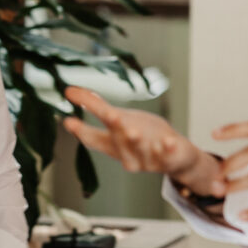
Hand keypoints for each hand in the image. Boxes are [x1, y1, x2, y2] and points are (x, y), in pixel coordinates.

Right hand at [63, 86, 223, 194]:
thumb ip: (97, 107)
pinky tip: (168, 141)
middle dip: (114, 128)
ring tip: (134, 132)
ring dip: (136, 141)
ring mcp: (148, 157)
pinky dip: (167, 148)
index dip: (81, 130)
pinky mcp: (169, 158)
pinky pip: (168, 154)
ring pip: (140, 149)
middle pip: (118, 140)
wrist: (179, 158)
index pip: (93, 138)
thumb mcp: (121, 119)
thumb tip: (70, 90)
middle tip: (111, 116)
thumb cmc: (146, 135)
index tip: (68, 121)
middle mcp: (128, 152)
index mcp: (114, 143)